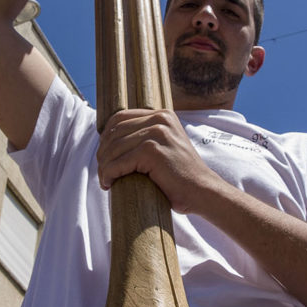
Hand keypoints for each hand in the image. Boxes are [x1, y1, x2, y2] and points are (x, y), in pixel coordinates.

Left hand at [97, 109, 217, 212]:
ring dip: (104, 166)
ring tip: (106, 179)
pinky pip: (118, 162)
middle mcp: (160, 119)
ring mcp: (157, 133)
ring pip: (114, 148)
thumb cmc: (181, 176)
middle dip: (104, 153)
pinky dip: (109, 174)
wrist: (203, 191)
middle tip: (104, 171)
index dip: (107, 136)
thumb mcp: (165, 146)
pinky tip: (109, 183)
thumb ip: (146, 136)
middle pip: (114, 132)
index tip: (105, 154)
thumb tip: (109, 138)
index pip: (120, 117)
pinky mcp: (152, 151)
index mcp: (162, 115)